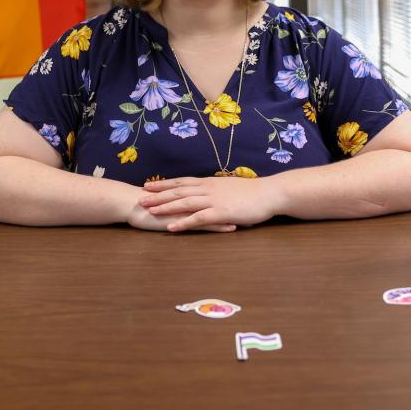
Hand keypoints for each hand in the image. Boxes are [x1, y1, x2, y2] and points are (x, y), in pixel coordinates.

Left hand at [139, 176, 278, 232]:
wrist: (269, 193)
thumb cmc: (253, 192)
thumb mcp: (230, 187)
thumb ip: (217, 190)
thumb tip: (208, 192)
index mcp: (210, 183)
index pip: (182, 182)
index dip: (164, 184)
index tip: (149, 185)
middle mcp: (208, 189)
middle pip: (178, 190)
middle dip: (158, 194)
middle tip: (141, 197)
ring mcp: (214, 200)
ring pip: (184, 202)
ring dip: (165, 207)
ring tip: (149, 210)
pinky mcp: (221, 213)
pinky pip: (198, 218)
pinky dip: (183, 222)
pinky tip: (171, 227)